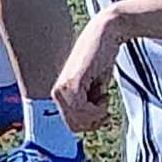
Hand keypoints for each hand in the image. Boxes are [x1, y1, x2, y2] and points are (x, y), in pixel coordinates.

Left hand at [52, 10, 125, 133]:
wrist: (106, 35)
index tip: (104, 113)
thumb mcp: (94, 88)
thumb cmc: (102, 60)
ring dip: (99, 113)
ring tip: (103, 94)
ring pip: (81, 121)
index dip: (91, 124)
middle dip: (95, 120)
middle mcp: (56, 93)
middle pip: (76, 127)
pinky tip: (103, 91)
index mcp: (59, 95)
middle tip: (104, 102)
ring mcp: (62, 89)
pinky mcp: (71, 83)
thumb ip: (88, 107)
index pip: (72, 126)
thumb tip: (93, 127)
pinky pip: (84, 110)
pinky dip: (100, 107)